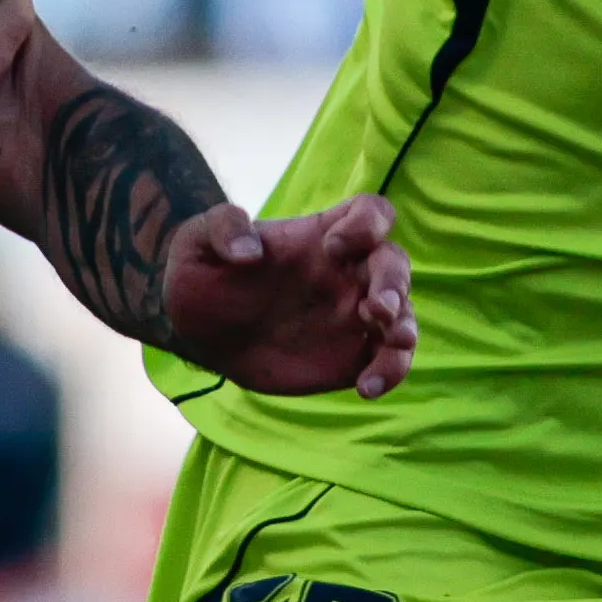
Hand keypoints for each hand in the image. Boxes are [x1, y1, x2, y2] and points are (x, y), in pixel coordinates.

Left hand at [163, 192, 415, 398]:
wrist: (198, 334)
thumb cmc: (203, 277)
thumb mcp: (196, 241)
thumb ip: (221, 229)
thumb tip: (248, 251)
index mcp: (322, 234)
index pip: (370, 212)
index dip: (366, 224)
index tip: (334, 247)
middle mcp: (348, 272)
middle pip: (395, 263)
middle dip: (394, 282)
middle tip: (377, 308)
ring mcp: (354, 315)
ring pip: (403, 314)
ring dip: (405, 328)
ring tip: (392, 343)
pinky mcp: (352, 355)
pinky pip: (388, 360)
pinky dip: (390, 372)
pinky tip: (366, 389)